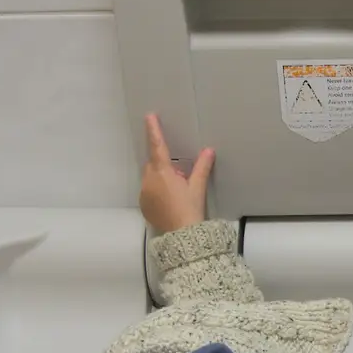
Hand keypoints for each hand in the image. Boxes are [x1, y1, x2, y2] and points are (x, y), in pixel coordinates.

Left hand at [139, 112, 213, 232]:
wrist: (182, 236)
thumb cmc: (190, 210)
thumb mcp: (197, 187)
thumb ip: (202, 167)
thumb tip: (208, 151)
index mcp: (162, 173)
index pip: (157, 146)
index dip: (154, 130)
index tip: (149, 117)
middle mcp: (149, 181)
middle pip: (153, 164)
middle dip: (165, 166)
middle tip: (181, 177)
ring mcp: (144, 194)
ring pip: (150, 178)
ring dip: (161, 179)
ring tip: (177, 193)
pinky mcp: (144, 205)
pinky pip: (148, 192)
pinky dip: (157, 192)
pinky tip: (170, 202)